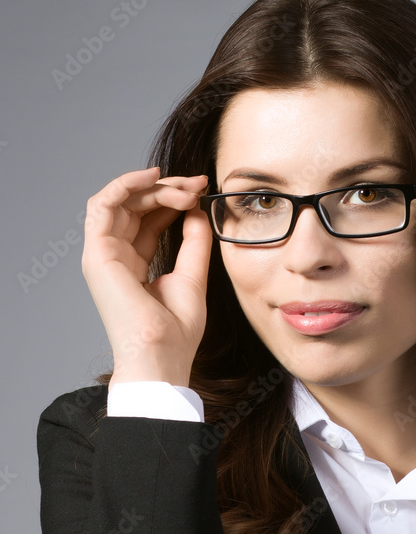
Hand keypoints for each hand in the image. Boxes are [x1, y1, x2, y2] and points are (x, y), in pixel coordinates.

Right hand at [81, 167, 211, 388]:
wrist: (162, 356)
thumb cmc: (175, 332)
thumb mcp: (193, 276)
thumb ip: (193, 241)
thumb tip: (196, 209)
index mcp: (134, 264)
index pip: (148, 219)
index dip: (173, 199)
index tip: (202, 190)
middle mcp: (115, 257)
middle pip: (135, 206)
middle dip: (167, 188)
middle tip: (198, 184)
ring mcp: (103, 254)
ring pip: (120, 200)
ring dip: (152, 186)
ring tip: (183, 187)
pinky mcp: (97, 253)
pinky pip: (102, 204)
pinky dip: (126, 184)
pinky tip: (154, 177)